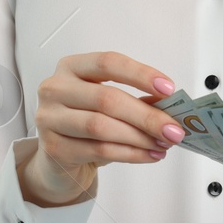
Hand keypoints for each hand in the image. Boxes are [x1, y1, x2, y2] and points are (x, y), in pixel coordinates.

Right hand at [18, 51, 185, 206]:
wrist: (59, 160)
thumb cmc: (86, 124)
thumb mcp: (109, 105)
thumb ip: (136, 100)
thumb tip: (170, 106)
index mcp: (71, 67)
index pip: (107, 63)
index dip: (140, 74)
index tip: (168, 88)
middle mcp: (56, 89)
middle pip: (107, 98)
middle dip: (146, 116)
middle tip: (173, 129)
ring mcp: (50, 119)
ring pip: (101, 127)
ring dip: (139, 137)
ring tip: (162, 144)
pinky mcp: (53, 148)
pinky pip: (98, 150)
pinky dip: (130, 154)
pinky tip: (148, 155)